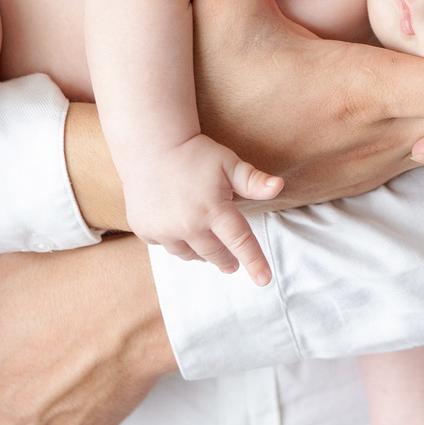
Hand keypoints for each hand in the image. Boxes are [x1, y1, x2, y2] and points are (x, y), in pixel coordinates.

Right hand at [126, 136, 281, 277]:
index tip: (264, 280)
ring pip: (190, 254)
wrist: (149, 145)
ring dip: (202, 252)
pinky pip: (166, 246)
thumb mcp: (227, 163)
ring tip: (208, 247)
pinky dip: (176, 242)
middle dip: (227, 260)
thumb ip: (253, 180)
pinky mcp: (144, 230)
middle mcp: (188, 225)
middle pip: (215, 254)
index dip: (254, 262)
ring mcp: (163, 230)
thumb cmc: (194, 153)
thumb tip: (279, 186)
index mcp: (213, 209)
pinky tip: (179, 230)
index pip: (240, 242)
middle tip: (232, 264)